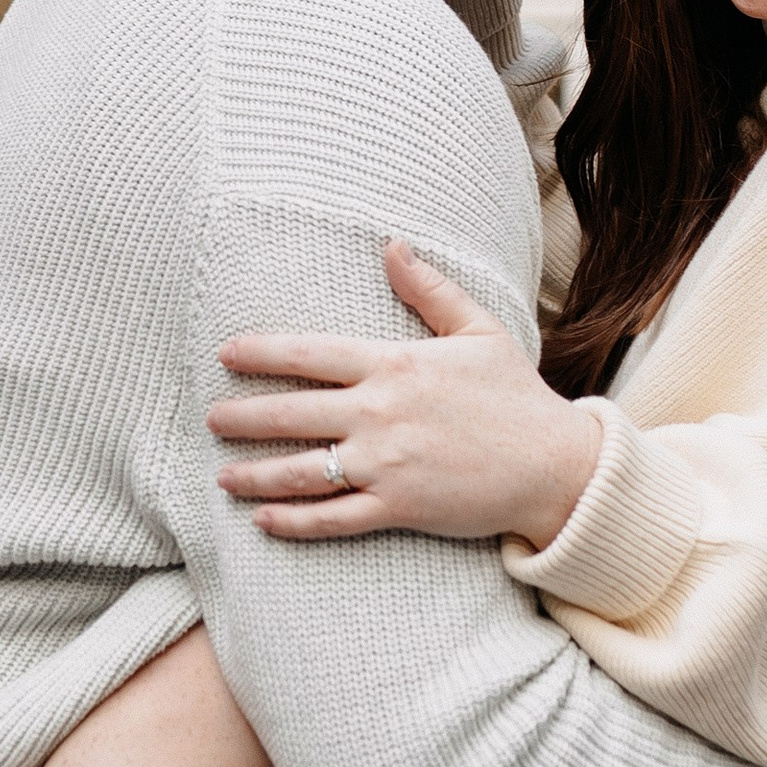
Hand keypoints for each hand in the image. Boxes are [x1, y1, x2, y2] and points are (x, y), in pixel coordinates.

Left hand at [210, 243, 604, 546]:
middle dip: (242, 417)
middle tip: (211, 419)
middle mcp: (379, 414)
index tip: (225, 354)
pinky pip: (332, 518)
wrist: (555, 465)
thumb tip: (391, 245)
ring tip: (224, 474)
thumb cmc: (516, 396)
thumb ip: (429, 290)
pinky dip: (293, 521)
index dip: (261, 353)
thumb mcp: (478, 330)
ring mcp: (385, 465)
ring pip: (301, 470)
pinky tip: (263, 520)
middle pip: (291, 413)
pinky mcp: (398, 509)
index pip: (309, 354)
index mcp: (393, 365)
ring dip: (254, 473)